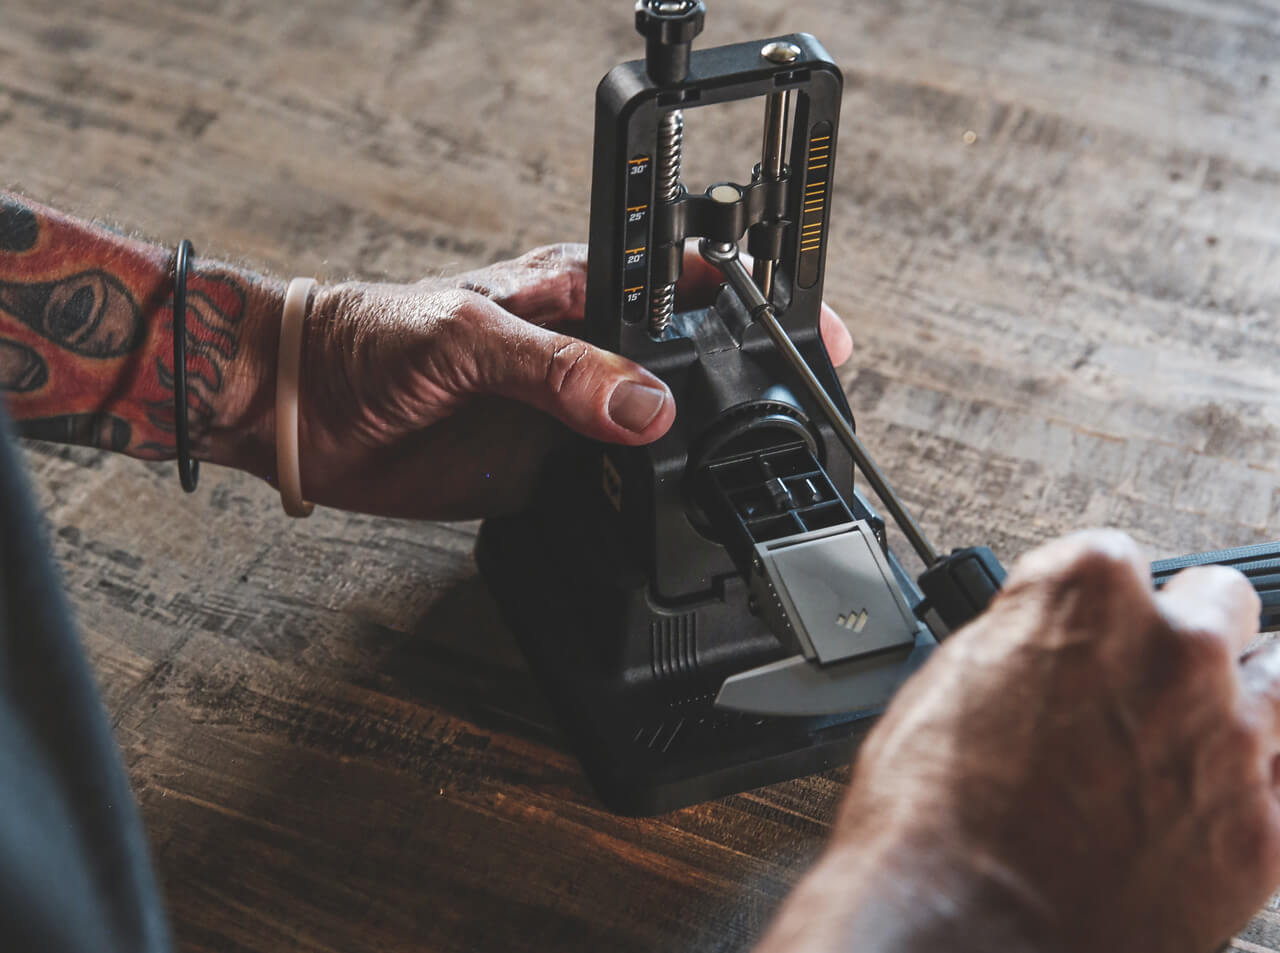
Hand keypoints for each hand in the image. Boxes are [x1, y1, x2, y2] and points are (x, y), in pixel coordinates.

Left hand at [254, 242, 851, 519]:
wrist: (305, 414)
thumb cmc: (371, 338)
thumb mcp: (470, 337)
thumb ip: (559, 370)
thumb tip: (646, 407)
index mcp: (580, 291)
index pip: (687, 288)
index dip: (754, 310)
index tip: (812, 339)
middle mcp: (589, 353)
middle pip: (689, 368)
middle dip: (739, 392)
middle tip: (783, 427)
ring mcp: (575, 416)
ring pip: (661, 435)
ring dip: (696, 455)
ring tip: (739, 479)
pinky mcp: (552, 473)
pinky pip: (619, 491)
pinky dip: (646, 505)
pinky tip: (668, 518)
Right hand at [757, 529, 1273, 952]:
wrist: (961, 932)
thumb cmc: (932, 816)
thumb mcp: (944, 682)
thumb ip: (1020, 637)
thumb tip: (1044, 637)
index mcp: (1088, 593)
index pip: (1117, 558)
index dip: (1092, 604)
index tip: (1083, 634)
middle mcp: (1177, 648)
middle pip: (1218, 602)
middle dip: (1178, 636)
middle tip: (1134, 688)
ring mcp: (1234, 737)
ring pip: (1276, 677)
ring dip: (1233, 700)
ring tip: (1180, 742)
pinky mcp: (1266, 828)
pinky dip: (1256, 779)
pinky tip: (1204, 798)